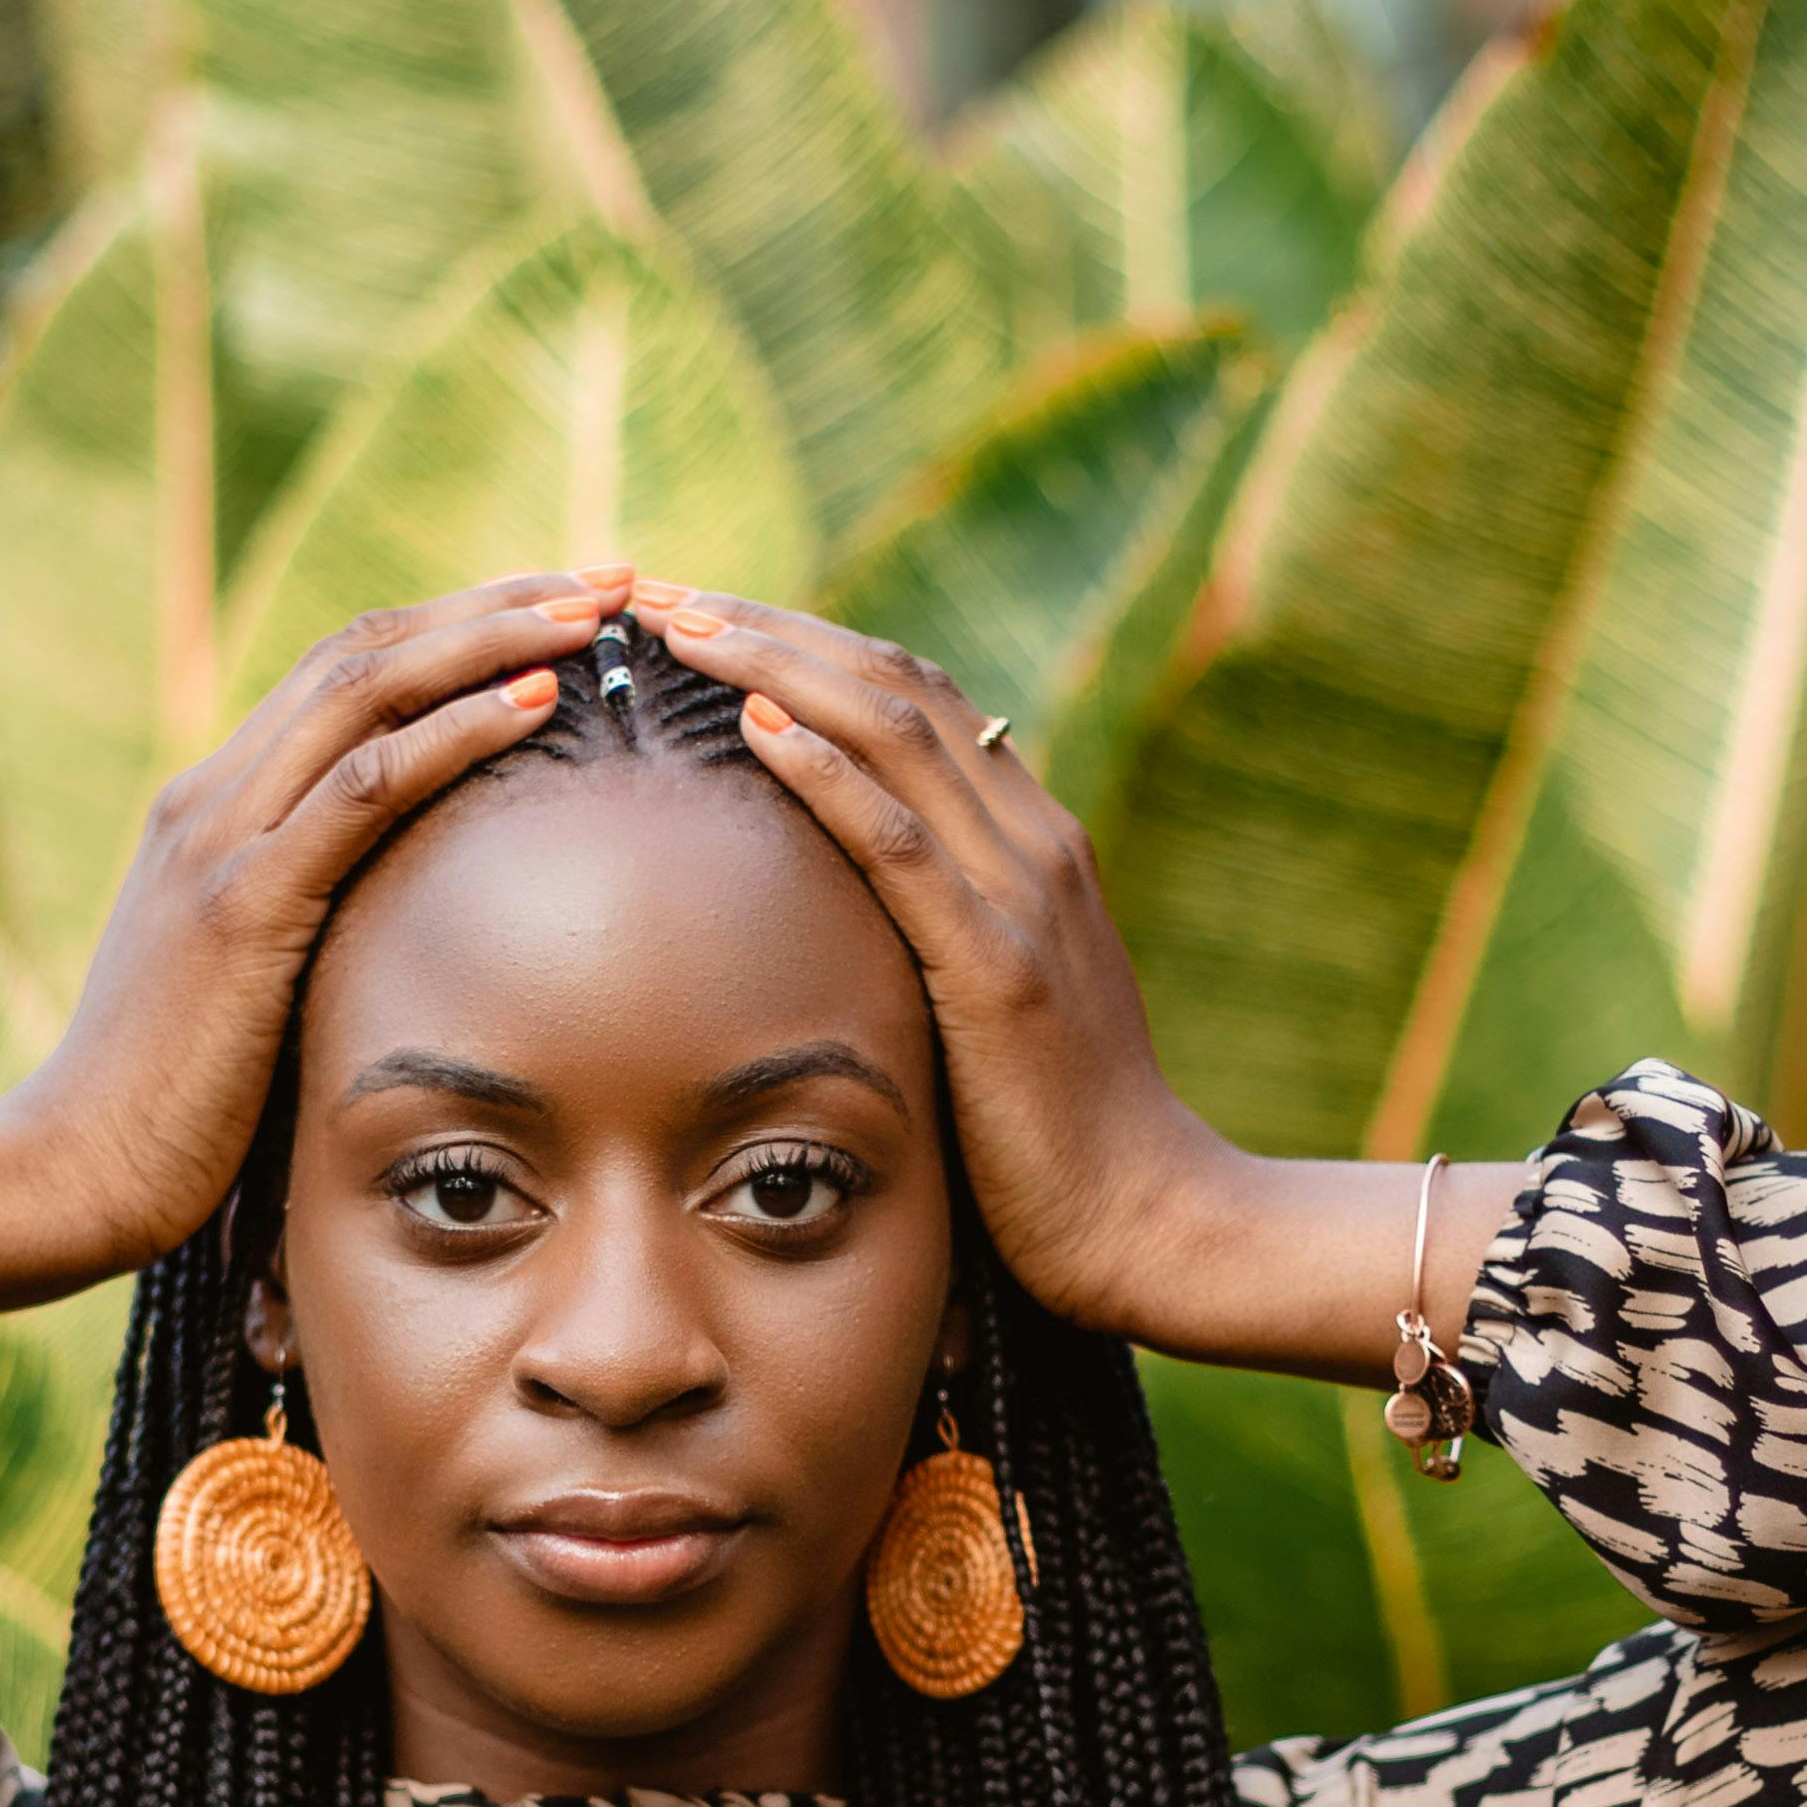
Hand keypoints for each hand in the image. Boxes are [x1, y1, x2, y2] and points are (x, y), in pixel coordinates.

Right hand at [0, 576, 616, 1334]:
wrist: (69, 1172)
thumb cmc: (167, 1110)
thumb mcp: (245, 993)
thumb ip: (305, 931)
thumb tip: (400, 933)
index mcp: (211, 810)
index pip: (344, 674)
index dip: (455, 628)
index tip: (557, 610)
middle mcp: (212, 799)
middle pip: (366, 648)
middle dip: (494, 601)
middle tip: (608, 575)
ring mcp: (220, 843)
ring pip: (368, 688)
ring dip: (493, 638)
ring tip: (593, 611)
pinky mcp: (243, 908)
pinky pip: (364, 789)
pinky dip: (455, 733)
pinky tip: (535, 701)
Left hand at [625, 586, 1242, 1342]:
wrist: (1149, 1219)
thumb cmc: (1055, 1134)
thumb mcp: (992, 1004)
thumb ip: (935, 934)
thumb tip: (833, 906)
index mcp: (1029, 841)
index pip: (911, 695)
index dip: (804, 640)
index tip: (700, 613)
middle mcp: (1032, 840)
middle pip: (892, 683)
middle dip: (768, 626)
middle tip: (656, 587)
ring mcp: (1021, 896)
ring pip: (893, 732)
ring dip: (776, 666)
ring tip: (678, 623)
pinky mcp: (998, 969)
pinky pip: (903, 844)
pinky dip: (828, 772)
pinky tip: (756, 727)